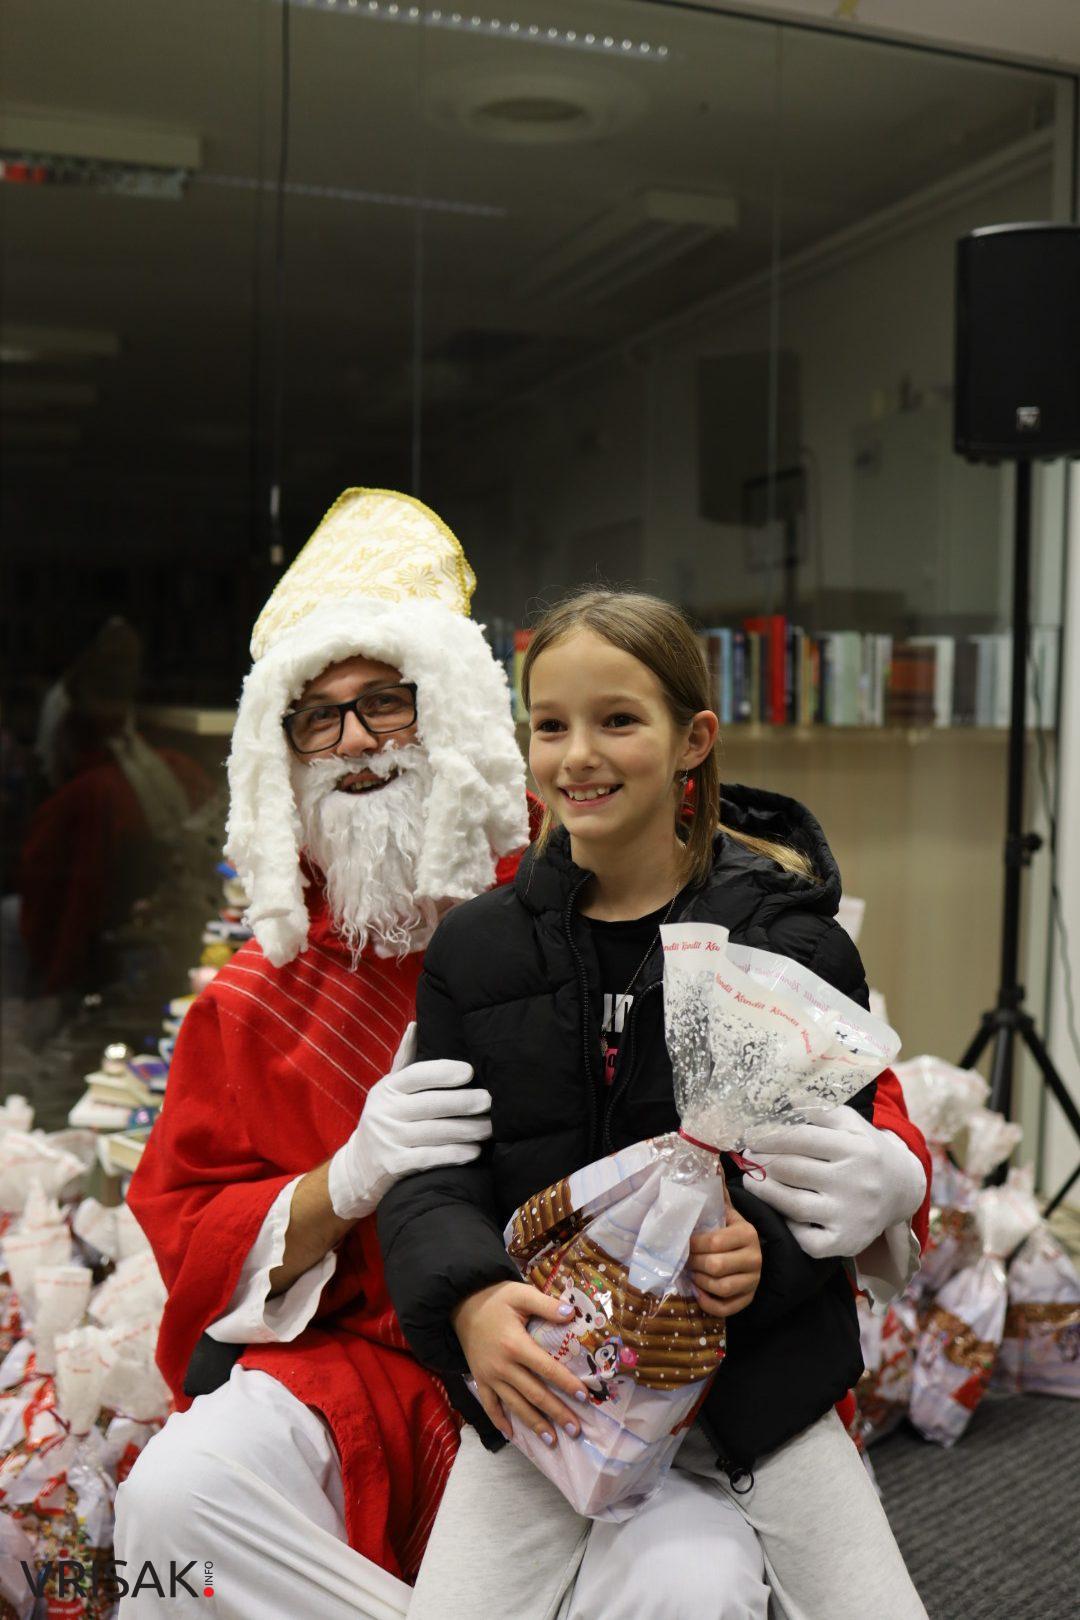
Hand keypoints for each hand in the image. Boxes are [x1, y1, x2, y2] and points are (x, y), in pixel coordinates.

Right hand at [327, 1024, 490, 1220]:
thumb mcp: (387, 1089)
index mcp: (387, 1089)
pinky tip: (473, 1151)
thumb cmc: (384, 1119)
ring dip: (466, 1130)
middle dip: (463, 1102)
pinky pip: (429, 1158)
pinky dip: (453, 1155)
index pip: (416, 1075)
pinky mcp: (394, 1166)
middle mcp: (385, 1112)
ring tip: (490, 1127)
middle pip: (430, 1104)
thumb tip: (415, 1024)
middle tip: (490, 1100)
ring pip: (434, 1133)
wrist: (357, 1167)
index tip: (469, 1071)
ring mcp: (388, 1140)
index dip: (442, 1072)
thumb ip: (404, 1060)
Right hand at [452, 1280, 588, 1447]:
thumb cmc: (495, 1299)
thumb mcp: (521, 1294)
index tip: (584, 1397)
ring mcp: (490, 1376)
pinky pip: (490, 1405)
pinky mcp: (479, 1380)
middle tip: (576, 1430)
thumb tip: (573, 1314)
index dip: (567, 1383)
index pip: (547, 1369)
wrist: (460, 1304)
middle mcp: (503, 1366)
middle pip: (535, 1394)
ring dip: (534, 1424)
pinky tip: (512, 1436)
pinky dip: (500, 1421)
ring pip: (516, 1405)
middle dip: (557, 1413)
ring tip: (552, 1441)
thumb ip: (547, 1305)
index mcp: (516, 1345)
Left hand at [687, 1181, 761, 1318]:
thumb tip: (709, 1162)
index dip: (693, 1245)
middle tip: (685, 1259)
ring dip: (700, 1282)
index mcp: (746, 1233)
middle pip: (715, 1266)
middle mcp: (754, 1257)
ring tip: (692, 1273)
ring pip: (720, 1287)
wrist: (751, 1254)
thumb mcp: (725, 1212)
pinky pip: (726, 1308)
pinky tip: (699, 1292)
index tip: (683, 1242)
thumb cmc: (729, 1231)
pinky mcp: (748, 1299)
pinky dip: (708, 1302)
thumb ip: (716, 1193)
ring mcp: (754, 1281)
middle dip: (694, 1264)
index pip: (715, 1241)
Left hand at [746, 1105, 926, 1258]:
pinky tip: (780, 1210)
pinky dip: (788, 1226)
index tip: (750, 1137)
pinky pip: (806, 1239)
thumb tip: (785, 1097)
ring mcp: (851, 1216)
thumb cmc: (866, 1150)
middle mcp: (855, 1183)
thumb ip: (818, 1108)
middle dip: (762, 1162)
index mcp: (855, 1148)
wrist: (903, 1190)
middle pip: (792, 1171)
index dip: (768, 1137)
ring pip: (793, 1205)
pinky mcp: (847, 1242)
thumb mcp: (850, 1123)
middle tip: (749, 1158)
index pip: (800, 1139)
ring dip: (764, 1191)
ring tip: (752, 1180)